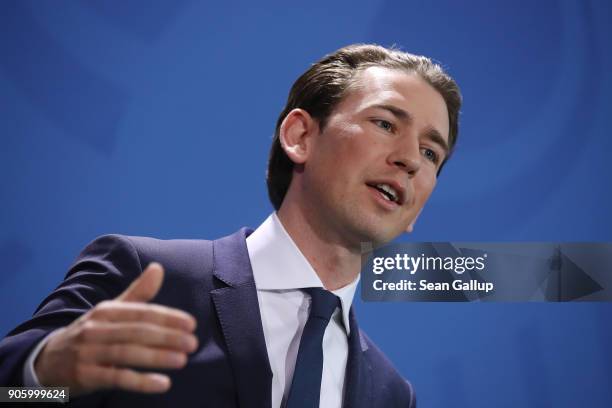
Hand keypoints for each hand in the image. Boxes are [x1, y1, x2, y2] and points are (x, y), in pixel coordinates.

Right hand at [34, 263, 197, 396]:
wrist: (48, 361)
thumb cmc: (91, 333)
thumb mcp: (111, 311)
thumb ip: (138, 293)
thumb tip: (158, 268)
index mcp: (106, 311)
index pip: (141, 312)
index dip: (167, 317)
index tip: (191, 323)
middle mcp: (96, 329)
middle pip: (137, 332)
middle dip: (167, 337)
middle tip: (193, 343)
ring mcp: (89, 353)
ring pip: (127, 354)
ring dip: (157, 357)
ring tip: (182, 360)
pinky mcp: (86, 376)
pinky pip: (117, 378)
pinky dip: (141, 382)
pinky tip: (163, 383)